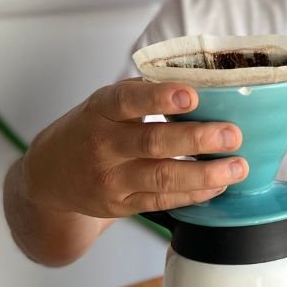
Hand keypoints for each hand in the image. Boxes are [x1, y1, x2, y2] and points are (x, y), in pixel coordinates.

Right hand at [22, 78, 247, 218]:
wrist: (49, 176)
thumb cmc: (90, 128)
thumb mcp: (105, 102)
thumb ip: (143, 92)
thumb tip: (198, 81)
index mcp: (101, 110)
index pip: (128, 100)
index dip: (159, 98)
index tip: (191, 96)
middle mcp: (103, 145)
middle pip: (152, 143)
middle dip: (197, 139)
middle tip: (232, 134)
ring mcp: (111, 179)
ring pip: (161, 178)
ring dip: (204, 173)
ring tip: (237, 167)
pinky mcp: (121, 205)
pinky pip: (162, 200)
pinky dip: (193, 194)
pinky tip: (218, 185)